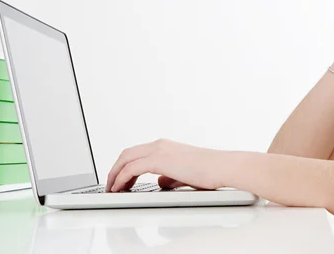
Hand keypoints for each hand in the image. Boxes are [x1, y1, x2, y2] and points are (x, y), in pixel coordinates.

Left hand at [105, 138, 229, 191]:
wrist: (222, 167)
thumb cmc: (210, 171)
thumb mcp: (185, 174)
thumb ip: (171, 177)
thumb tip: (160, 182)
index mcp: (166, 146)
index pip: (137, 153)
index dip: (124, 166)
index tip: (119, 179)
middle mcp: (160, 145)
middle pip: (127, 153)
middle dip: (115, 169)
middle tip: (110, 185)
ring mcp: (159, 150)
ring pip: (126, 159)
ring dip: (114, 174)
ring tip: (111, 189)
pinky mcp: (159, 159)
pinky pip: (131, 168)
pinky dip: (121, 178)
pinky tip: (119, 188)